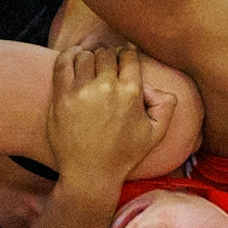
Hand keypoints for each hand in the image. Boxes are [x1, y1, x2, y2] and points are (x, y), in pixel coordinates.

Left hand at [46, 44, 177, 189]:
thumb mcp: (155, 134)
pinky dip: (68, 56)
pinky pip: (63, 63)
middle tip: (104, 67)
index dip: (125, 55)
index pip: (128, 55)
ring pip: (85, 56)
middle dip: (107, 58)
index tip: (121, 61)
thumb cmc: (122, 155)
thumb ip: (166, 108)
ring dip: (88, 58)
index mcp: (131, 92)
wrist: (90, 174)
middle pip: (106, 54)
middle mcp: (107, 88)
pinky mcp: (62, 97)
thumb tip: (161, 90)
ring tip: (89, 67)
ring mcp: (82, 91)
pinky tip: (73, 59)